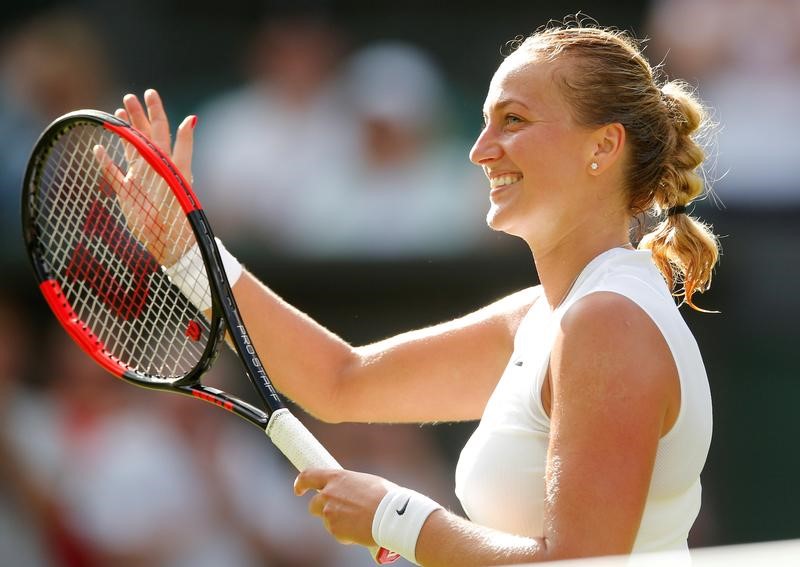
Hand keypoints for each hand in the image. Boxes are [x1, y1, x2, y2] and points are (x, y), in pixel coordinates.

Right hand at [93, 88, 196, 265]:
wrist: (171, 241)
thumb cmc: (180, 209)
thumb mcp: (182, 174)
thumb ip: (183, 147)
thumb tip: (191, 118)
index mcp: (167, 160)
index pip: (162, 129)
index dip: (156, 111)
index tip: (149, 93)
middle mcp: (154, 167)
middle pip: (145, 135)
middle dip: (138, 115)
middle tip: (129, 96)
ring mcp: (140, 179)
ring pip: (130, 149)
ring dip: (124, 131)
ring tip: (119, 112)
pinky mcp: (128, 193)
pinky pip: (113, 173)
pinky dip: (105, 161)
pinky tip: (99, 149)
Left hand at [294, 468, 395, 546]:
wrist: (391, 515)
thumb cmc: (384, 496)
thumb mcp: (365, 482)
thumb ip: (349, 487)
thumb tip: (348, 493)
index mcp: (336, 478)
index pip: (308, 476)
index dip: (300, 483)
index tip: (299, 489)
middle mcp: (328, 494)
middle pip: (313, 504)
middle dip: (322, 509)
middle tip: (337, 513)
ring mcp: (329, 513)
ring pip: (327, 520)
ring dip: (338, 522)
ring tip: (359, 521)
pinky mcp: (334, 530)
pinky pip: (337, 533)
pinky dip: (346, 533)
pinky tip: (361, 529)